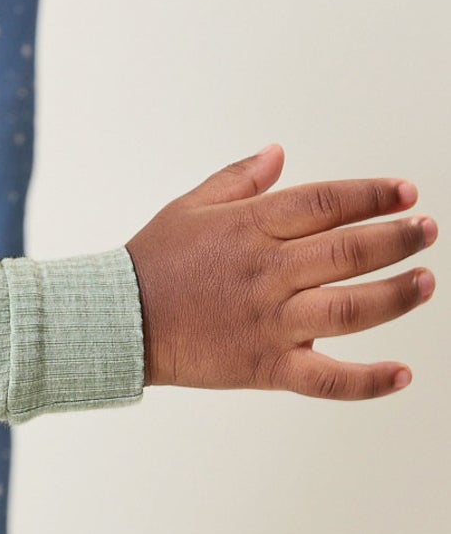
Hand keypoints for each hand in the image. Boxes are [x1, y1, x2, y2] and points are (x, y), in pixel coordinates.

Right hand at [125, 145, 434, 398]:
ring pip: (349, 309)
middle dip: (396, 238)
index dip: (370, 195)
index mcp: (248, 229)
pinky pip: (326, 379)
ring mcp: (269, 322)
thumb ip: (239, 180)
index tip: (404, 192)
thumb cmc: (152, 263)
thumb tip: (279, 153)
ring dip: (395, 295)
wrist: (115, 321)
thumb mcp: (189, 207)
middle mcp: (266, 273)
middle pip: (347, 252)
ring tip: (425, 282)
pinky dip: (368, 380)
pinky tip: (402, 373)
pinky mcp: (265, 367)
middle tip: (426, 230)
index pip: (324, 203)